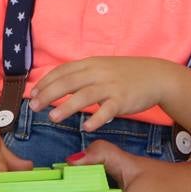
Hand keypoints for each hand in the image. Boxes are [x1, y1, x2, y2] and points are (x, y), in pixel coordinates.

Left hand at [30, 57, 172, 131]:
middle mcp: (98, 73)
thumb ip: (83, 75)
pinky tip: (86, 127)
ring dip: (66, 106)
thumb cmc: (126, 74)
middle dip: (49, 94)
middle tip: (34, 106)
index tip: (34, 93)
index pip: (63, 70)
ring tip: (52, 117)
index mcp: (91, 64)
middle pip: (69, 82)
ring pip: (84, 95)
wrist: (156, 76)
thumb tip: (59, 87)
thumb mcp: (102, 68)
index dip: (46, 81)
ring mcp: (111, 86)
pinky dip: (96, 118)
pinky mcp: (123, 99)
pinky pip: (107, 110)